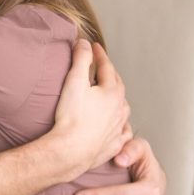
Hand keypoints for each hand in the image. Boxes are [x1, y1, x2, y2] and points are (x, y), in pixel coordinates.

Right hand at [51, 41, 130, 180]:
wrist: (70, 151)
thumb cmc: (71, 118)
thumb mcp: (74, 82)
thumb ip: (81, 59)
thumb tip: (84, 43)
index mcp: (112, 92)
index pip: (107, 67)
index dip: (99, 55)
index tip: (94, 47)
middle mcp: (120, 109)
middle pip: (118, 86)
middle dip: (109, 74)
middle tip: (102, 67)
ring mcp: (118, 128)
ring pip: (123, 108)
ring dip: (117, 98)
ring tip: (110, 94)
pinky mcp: (114, 144)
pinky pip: (123, 131)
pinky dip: (121, 124)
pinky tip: (119, 125)